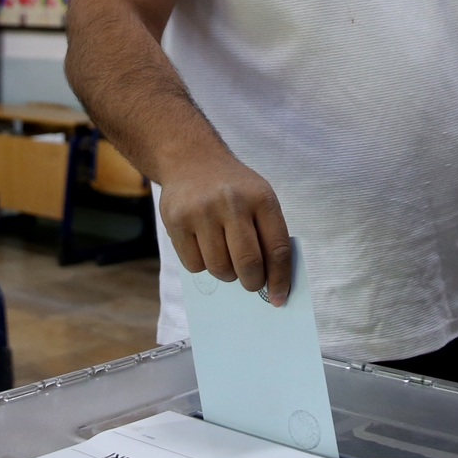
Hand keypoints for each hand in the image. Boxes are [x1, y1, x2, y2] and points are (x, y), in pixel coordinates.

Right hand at [158, 155, 291, 305]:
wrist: (191, 159)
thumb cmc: (233, 187)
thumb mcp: (259, 197)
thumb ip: (267, 233)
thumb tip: (272, 281)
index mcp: (261, 197)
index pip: (277, 248)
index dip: (280, 279)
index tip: (278, 298)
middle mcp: (232, 202)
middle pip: (248, 263)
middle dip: (253, 283)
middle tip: (251, 283)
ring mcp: (202, 211)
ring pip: (220, 268)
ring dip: (226, 273)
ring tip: (225, 255)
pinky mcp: (176, 221)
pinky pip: (194, 265)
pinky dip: (202, 265)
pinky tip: (204, 245)